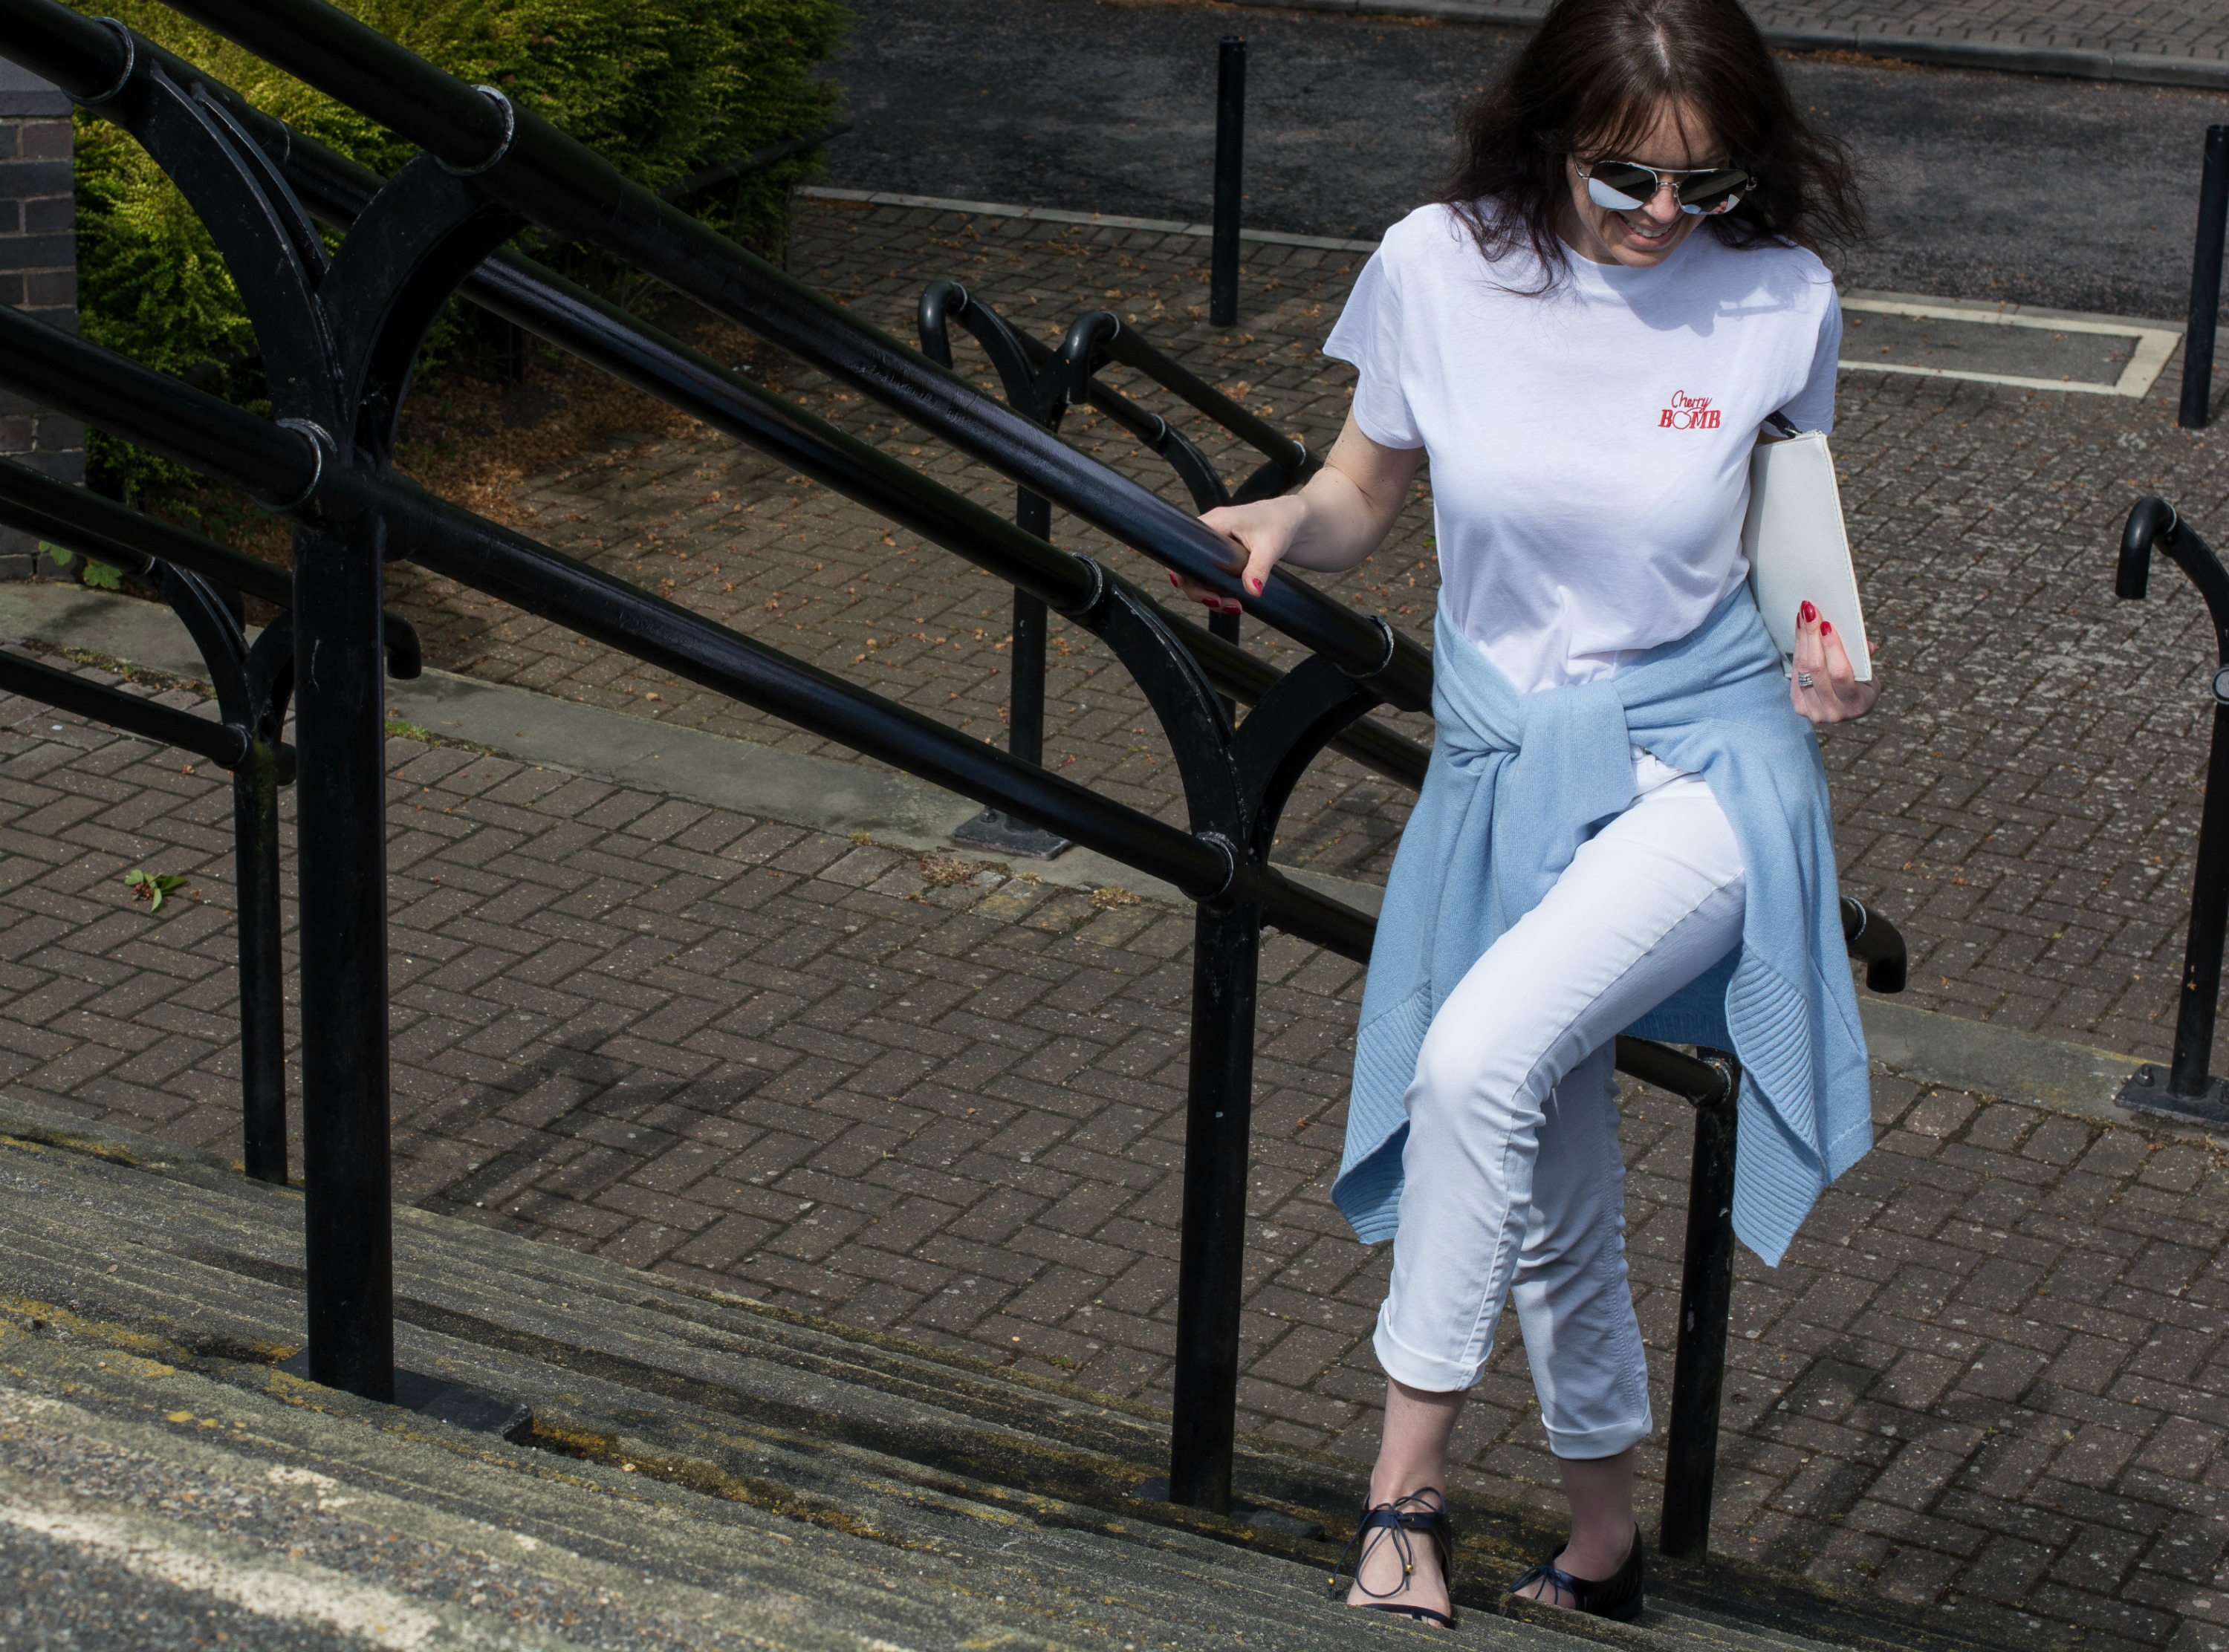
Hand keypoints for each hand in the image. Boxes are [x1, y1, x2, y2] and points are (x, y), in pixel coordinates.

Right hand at [1170, 494, 1307, 613]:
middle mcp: (1209, 534)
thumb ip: (1260, 568)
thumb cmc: (1281, 522)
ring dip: (1211, 595)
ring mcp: (1215, 547)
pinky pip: (1212, 577)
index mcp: (1213, 523)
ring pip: (1200, 576)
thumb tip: (1253, 592)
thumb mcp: (1270, 545)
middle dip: (1200, 590)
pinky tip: (1235, 602)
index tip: (1189, 587)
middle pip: (1189, 567)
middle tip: (1221, 603)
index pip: (1184, 546)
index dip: (1180, 569)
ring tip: (1234, 607)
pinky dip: (1220, 592)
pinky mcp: (1223, 558)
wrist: (1294, 520)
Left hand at [1790, 600, 1877, 723]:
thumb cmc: (1862, 686)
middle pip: (1816, 669)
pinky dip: (1798, 649)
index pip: (1840, 673)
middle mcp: (1833, 712)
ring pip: (1803, 669)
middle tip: (1810, 611)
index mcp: (1856, 704)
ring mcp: (1813, 711)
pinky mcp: (1799, 706)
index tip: (1827, 625)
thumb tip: (1865, 644)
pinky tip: (1800, 631)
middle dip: (1812, 636)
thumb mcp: (1870, 676)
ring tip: (1804, 615)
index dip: (1832, 648)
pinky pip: (1796, 672)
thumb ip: (1865, 659)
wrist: (1846, 709)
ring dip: (1802, 638)